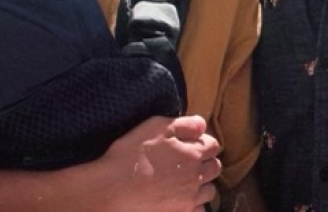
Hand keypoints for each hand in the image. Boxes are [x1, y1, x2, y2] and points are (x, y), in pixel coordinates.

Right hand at [90, 115, 221, 211]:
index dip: (204, 142)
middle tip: (190, 160)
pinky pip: (198, 210)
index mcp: (193, 154)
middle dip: (207, 161)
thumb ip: (184, 124)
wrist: (112, 190)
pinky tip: (181, 198)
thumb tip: (202, 125)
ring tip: (187, 180)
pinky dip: (194, 204)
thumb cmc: (131, 154)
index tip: (192, 142)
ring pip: (209, 191)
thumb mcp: (156, 127)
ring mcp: (189, 200)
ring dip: (203, 183)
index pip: (213, 145)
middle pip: (215, 168)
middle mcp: (196, 178)